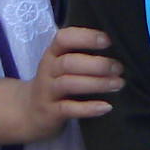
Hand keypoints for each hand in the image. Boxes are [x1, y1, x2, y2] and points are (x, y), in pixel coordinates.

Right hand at [0, 26, 122, 146]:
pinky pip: (68, 109)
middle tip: (119, 68)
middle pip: (69, 62)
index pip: (63, 38)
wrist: (30, 112)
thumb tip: (120, 48)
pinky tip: (106, 107)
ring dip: (97, 83)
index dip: (85, 37)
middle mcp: (48, 70)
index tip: (107, 41)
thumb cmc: (56, 83)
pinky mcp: (50, 112)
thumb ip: (82, 55)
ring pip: (69, 84)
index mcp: (52, 53)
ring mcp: (47, 91)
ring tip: (118, 84)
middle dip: (97, 64)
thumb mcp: (62, 65)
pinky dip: (88, 108)